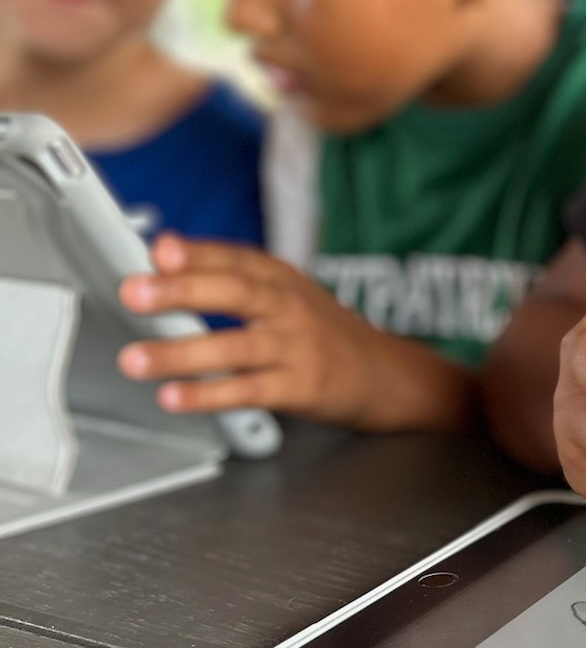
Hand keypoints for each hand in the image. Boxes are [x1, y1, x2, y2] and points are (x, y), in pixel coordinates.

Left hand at [117, 234, 476, 432]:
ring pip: (235, 347)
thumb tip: (162, 263)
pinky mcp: (301, 388)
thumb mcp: (287, 294)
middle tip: (135, 292)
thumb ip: (232, 280)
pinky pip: (249, 391)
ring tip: (136, 359)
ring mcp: (297, 348)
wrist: (387, 374)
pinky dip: (209, 395)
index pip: (236, 260)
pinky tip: (175, 397)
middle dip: (182, 291)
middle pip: (236, 293)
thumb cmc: (324, 333)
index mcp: (282, 280)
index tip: (161, 250)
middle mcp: (290, 308)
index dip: (198, 253)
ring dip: (181, 353)